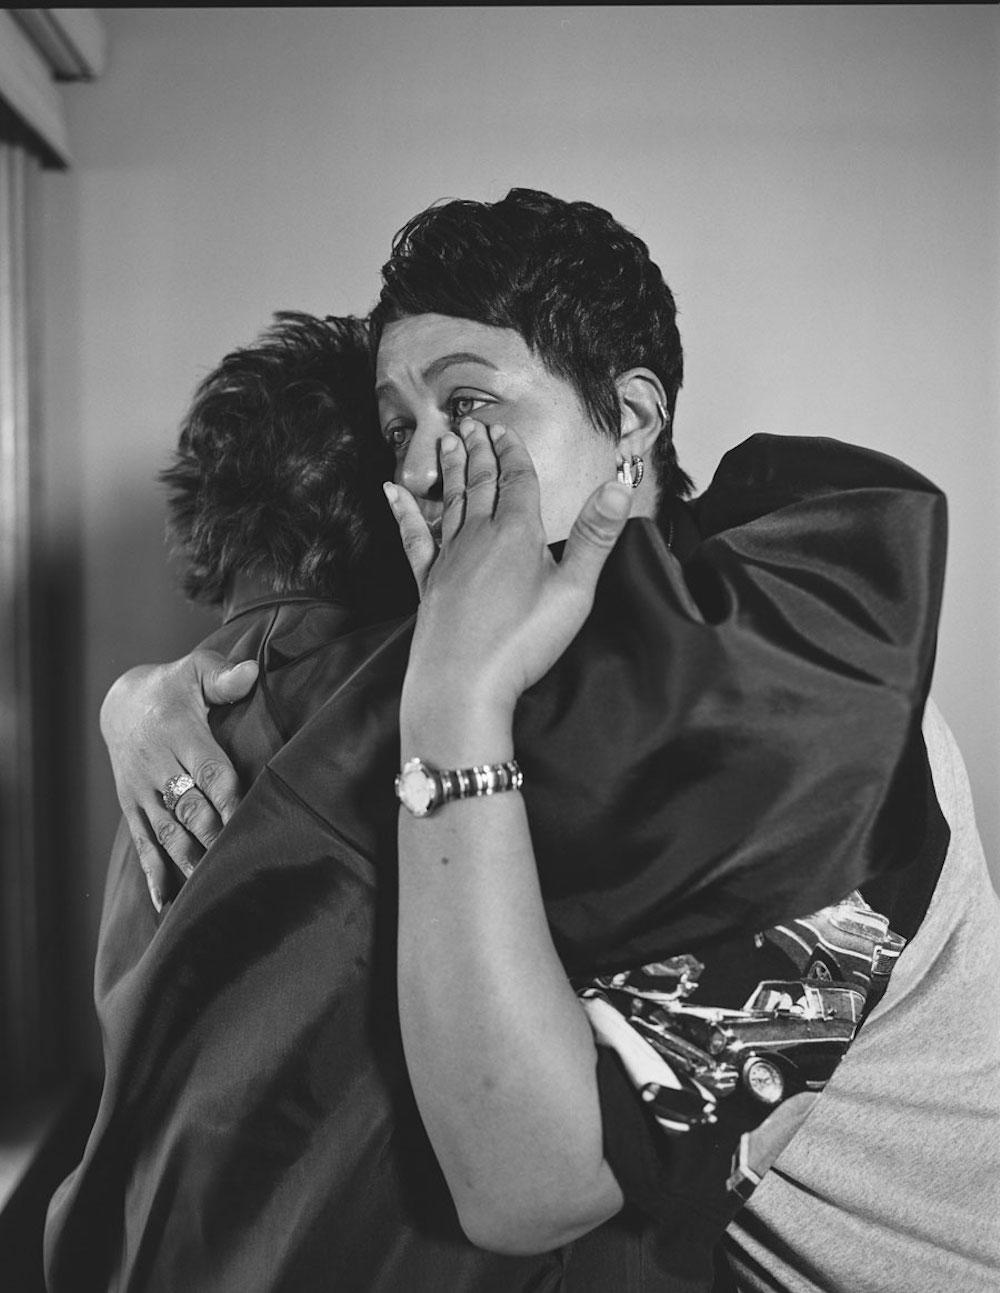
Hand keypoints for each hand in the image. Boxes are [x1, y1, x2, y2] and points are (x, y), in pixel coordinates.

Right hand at [99, 650, 257, 909]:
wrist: (121, 702)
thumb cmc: (174, 686)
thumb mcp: (196, 670)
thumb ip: (224, 676)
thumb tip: (250, 671)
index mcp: (177, 732)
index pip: (208, 770)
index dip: (228, 798)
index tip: (248, 821)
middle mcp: (156, 764)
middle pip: (188, 807)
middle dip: (212, 837)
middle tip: (237, 864)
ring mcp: (141, 789)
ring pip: (167, 831)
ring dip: (188, 860)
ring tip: (209, 888)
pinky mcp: (131, 806)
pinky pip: (142, 842)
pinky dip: (154, 873)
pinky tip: (167, 903)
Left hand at [385, 418, 631, 724]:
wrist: (462, 684)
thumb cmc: (522, 643)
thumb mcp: (573, 592)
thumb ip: (595, 536)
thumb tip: (618, 484)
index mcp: (517, 533)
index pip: (517, 480)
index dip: (513, 452)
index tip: (503, 430)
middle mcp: (478, 536)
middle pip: (481, 483)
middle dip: (480, 452)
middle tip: (473, 424)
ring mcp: (448, 558)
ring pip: (451, 501)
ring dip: (451, 470)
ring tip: (447, 443)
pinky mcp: (427, 582)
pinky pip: (414, 536)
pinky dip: (405, 511)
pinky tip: (392, 493)